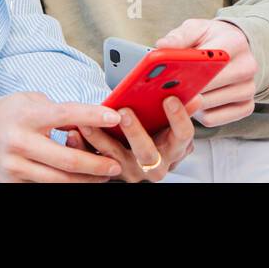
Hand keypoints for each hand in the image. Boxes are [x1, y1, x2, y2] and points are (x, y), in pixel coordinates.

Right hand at [0, 92, 123, 182]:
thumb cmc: (7, 112)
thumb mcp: (32, 101)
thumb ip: (60, 112)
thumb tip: (93, 120)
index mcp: (27, 115)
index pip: (66, 115)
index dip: (93, 116)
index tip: (115, 117)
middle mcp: (20, 142)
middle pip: (67, 159)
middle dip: (96, 164)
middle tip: (117, 164)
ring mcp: (14, 166)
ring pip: (58, 181)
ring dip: (86, 181)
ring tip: (105, 176)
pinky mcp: (11, 182)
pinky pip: (44, 187)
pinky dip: (66, 185)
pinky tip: (81, 181)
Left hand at [66, 95, 200, 181]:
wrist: (143, 158)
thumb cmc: (159, 132)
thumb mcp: (172, 123)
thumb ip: (180, 109)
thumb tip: (195, 94)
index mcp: (175, 149)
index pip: (183, 136)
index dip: (178, 118)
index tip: (169, 98)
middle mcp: (155, 165)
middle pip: (147, 151)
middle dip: (135, 132)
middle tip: (125, 111)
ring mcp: (131, 171)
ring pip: (114, 158)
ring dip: (99, 138)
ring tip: (87, 121)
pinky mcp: (110, 173)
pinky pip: (94, 162)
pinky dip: (82, 147)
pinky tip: (73, 132)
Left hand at [156, 18, 256, 126]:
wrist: (235, 48)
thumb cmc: (211, 38)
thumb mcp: (195, 29)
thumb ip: (178, 37)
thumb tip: (161, 46)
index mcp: (235, 43)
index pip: (210, 61)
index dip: (188, 70)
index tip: (168, 76)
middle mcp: (247, 67)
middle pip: (209, 85)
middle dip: (184, 87)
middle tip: (164, 88)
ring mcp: (249, 89)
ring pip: (207, 105)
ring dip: (189, 102)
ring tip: (178, 92)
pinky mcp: (246, 107)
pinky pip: (213, 119)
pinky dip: (198, 114)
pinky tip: (194, 103)